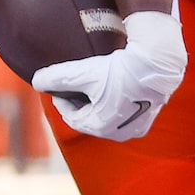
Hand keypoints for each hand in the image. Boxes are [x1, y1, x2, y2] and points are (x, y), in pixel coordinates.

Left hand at [32, 10, 187, 139]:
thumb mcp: (82, 73)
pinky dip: (115, 102)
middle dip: (80, 103)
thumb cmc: (118, 69)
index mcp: (102, 127)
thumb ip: (55, 78)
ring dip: (97, 103)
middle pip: (90, 118)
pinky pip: (125, 112)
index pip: (72, 117)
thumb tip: (36, 81)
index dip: (62, 101)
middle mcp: (120, 132)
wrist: (157, 62)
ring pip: (108, 116)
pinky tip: (113, 86)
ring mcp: (137, 126)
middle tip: (73, 86)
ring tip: (93, 85)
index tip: (57, 88)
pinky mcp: (149, 116)